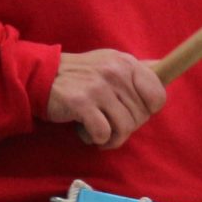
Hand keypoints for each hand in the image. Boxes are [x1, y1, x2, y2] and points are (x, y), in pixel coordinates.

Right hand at [44, 50, 165, 147]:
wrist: (38, 76)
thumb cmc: (78, 75)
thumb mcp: (108, 62)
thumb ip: (135, 69)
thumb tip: (162, 68)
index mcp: (125, 62)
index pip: (157, 96)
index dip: (147, 110)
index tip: (130, 110)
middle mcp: (114, 72)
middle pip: (140, 117)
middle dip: (126, 126)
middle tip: (108, 122)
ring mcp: (98, 87)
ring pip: (125, 127)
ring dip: (112, 137)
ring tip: (98, 131)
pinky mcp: (81, 103)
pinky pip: (104, 133)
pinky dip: (96, 138)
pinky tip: (86, 131)